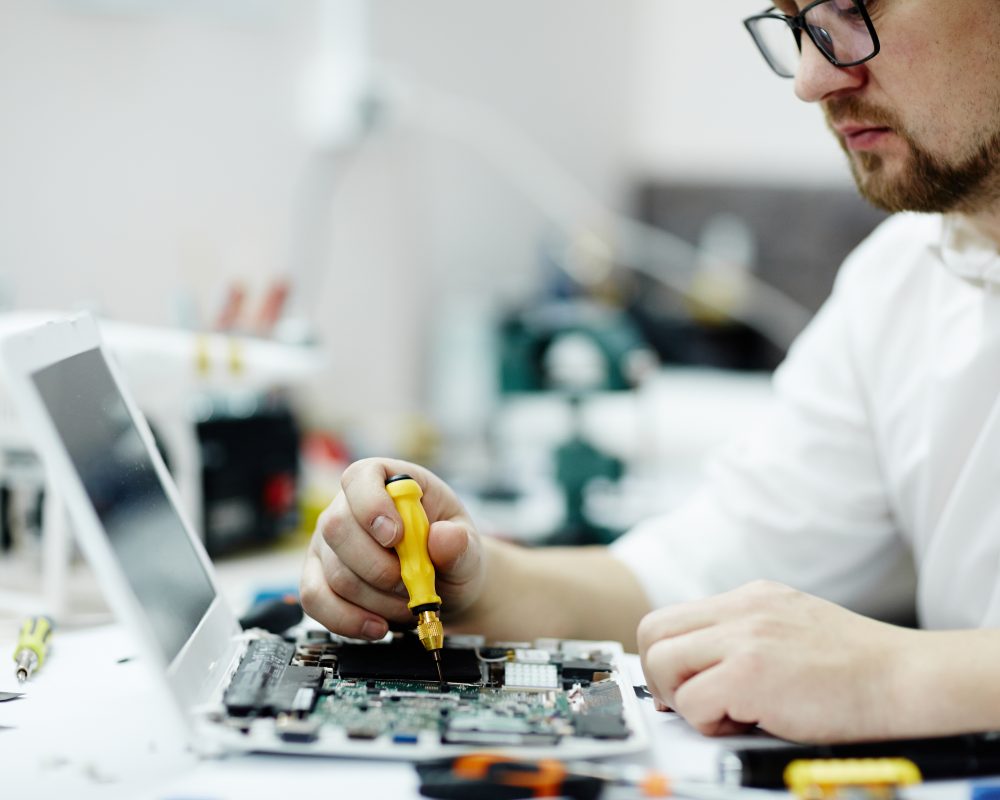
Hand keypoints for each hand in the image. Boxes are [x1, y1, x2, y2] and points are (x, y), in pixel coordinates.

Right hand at [300, 457, 485, 639]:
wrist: (444, 588)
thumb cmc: (450, 554)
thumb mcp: (468, 545)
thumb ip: (460, 542)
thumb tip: (444, 537)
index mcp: (386, 481)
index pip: (360, 477)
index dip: (371, 504)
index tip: (396, 536)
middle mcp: (347, 507)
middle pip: (337, 527)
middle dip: (380, 567)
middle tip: (412, 583)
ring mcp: (327, 543)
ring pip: (335, 573)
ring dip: (377, 599)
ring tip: (408, 603)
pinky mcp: (317, 577)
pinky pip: (316, 600)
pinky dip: (349, 621)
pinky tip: (378, 626)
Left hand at [636, 580, 917, 741]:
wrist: (905, 679)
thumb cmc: (858, 665)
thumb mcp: (792, 626)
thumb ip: (746, 636)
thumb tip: (701, 667)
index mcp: (749, 598)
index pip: (672, 618)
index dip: (667, 657)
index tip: (682, 685)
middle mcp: (741, 609)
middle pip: (652, 632)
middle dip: (660, 675)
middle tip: (690, 702)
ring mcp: (744, 637)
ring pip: (661, 662)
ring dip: (680, 697)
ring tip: (719, 713)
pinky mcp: (751, 672)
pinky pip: (692, 701)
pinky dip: (707, 721)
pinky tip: (744, 722)